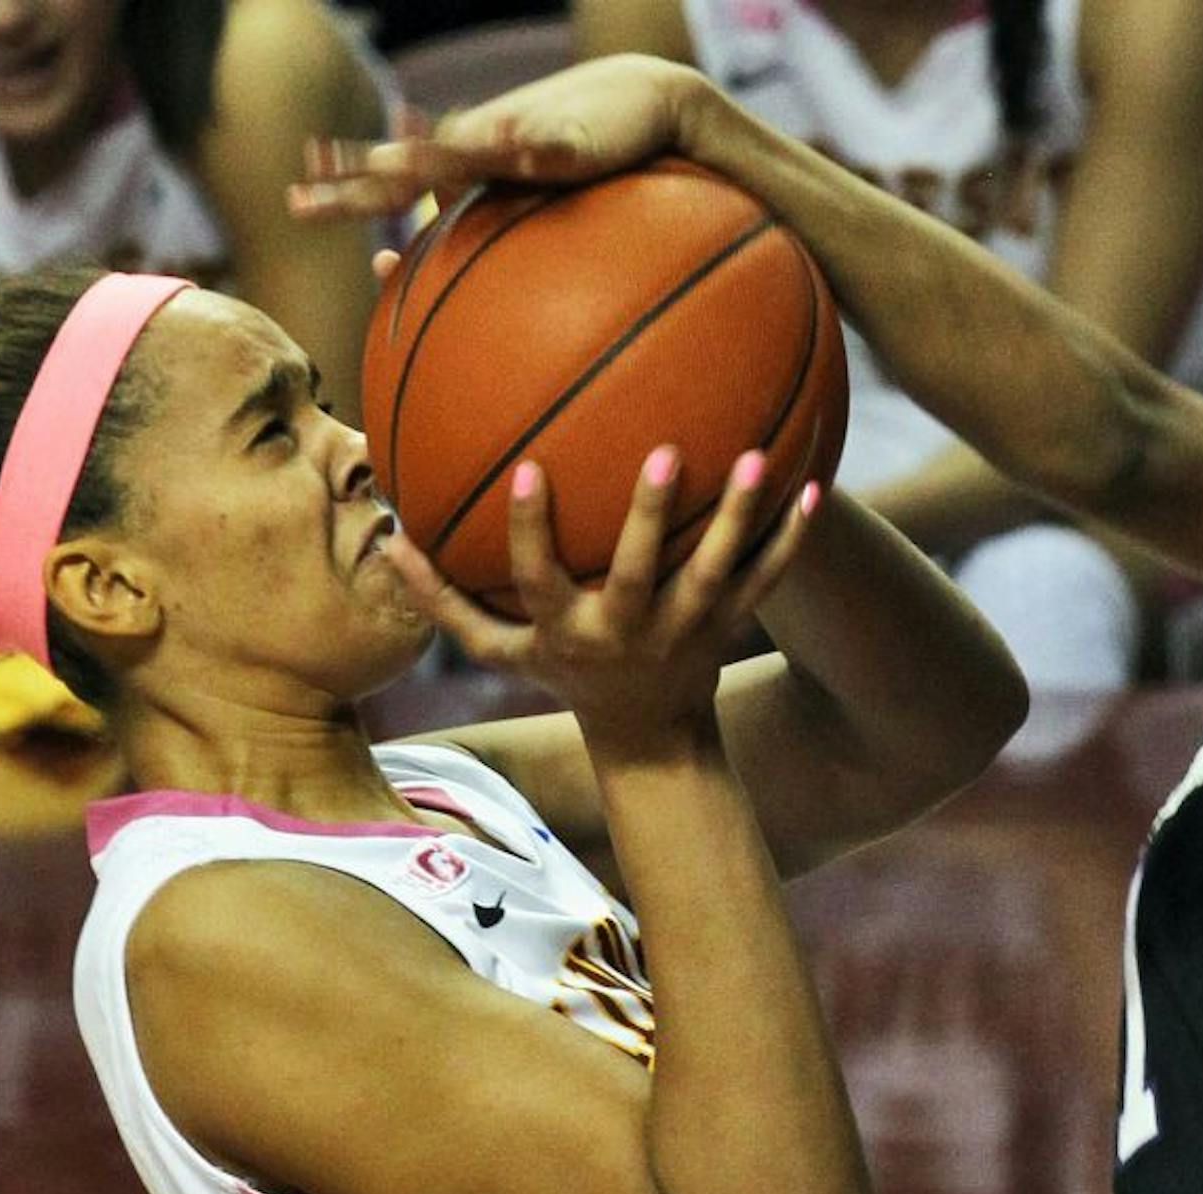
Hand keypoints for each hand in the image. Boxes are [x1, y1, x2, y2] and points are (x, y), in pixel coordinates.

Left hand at [289, 55, 715, 223]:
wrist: (637, 100)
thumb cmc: (568, 146)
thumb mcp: (515, 187)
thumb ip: (471, 216)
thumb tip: (427, 258)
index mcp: (463, 160)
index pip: (392, 178)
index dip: (345, 187)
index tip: (298, 196)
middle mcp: (480, 145)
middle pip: (409, 164)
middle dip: (359, 175)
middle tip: (308, 187)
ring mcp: (520, 141)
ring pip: (468, 149)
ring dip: (432, 154)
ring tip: (395, 165)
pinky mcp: (568, 140)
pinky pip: (547, 148)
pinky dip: (531, 148)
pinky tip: (518, 151)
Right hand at [384, 447, 822, 751]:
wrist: (647, 732)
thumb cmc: (564, 674)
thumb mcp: (499, 651)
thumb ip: (445, 602)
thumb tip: (390, 542)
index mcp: (568, 629)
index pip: (539, 580)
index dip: (530, 531)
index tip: (527, 470)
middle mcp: (627, 631)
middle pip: (638, 574)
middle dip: (648, 516)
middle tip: (665, 450)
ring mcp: (685, 629)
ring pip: (715, 572)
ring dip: (738, 518)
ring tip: (758, 457)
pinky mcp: (730, 625)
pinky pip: (765, 580)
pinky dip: (789, 540)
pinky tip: (811, 487)